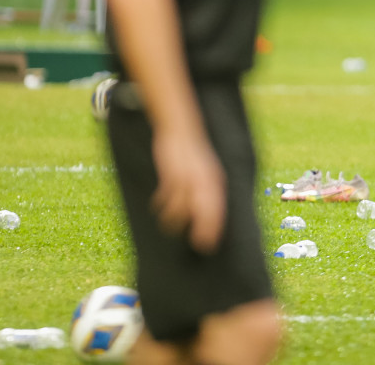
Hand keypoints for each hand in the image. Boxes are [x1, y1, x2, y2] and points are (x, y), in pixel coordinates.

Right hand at [151, 126, 226, 253]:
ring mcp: (187, 177)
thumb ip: (206, 189)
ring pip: (182, 207)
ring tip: (168, 225)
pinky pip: (166, 195)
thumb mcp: (204, 170)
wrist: (180, 128)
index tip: (210, 244)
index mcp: (214, 179)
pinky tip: (157, 206)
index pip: (218, 208)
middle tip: (198, 244)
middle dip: (203, 228)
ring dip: (174, 219)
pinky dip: (161, 203)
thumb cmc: (192, 154)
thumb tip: (203, 212)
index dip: (214, 227)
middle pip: (205, 210)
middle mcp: (203, 180)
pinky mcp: (171, 173)